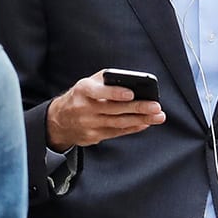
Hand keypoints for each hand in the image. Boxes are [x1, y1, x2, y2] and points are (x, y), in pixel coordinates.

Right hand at [47, 72, 164, 148]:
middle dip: (138, 108)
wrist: (60, 120)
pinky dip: (133, 128)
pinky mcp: (93, 137)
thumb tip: (133, 83)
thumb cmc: (80, 96)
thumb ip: (107, 80)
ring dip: (141, 120)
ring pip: (119, 123)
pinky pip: (117, 132)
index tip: (132, 93)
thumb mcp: (88, 83)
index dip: (115, 93)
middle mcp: (85, 108)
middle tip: (156, 107)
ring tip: (158, 116)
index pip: (99, 92)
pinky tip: (145, 123)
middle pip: (115, 110)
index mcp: (83, 91)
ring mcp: (89, 125)